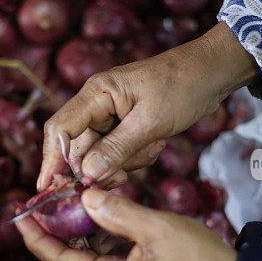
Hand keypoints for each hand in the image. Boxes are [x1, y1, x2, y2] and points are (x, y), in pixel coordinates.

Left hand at [16, 188, 237, 260]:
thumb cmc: (198, 258)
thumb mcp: (156, 228)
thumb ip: (117, 212)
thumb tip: (85, 196)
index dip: (37, 238)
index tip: (19, 215)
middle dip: (50, 233)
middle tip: (36, 204)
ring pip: (85, 258)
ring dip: (72, 232)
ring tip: (59, 203)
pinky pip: (103, 257)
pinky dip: (94, 235)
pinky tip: (92, 212)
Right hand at [38, 22, 258, 189]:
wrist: (213, 72)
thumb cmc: (183, 86)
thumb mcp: (151, 122)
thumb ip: (117, 149)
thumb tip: (87, 174)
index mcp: (96, 94)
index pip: (59, 129)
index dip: (51, 160)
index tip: (48, 188)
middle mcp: (97, 104)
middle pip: (78, 147)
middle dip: (96, 167)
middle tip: (120, 179)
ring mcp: (111, 115)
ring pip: (99, 153)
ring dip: (121, 163)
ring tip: (151, 150)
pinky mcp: (125, 125)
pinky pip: (117, 152)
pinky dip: (133, 158)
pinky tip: (155, 147)